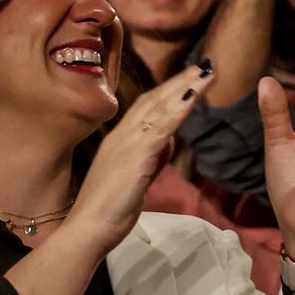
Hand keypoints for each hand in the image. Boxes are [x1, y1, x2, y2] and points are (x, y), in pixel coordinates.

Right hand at [68, 63, 214, 253]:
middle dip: (180, 81)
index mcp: (121, 141)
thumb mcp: (136, 177)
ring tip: (206, 71)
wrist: (88, 229)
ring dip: (184, 87)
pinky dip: (177, 109)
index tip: (190, 77)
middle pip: (154, 100)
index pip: (147, 107)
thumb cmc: (110, 208)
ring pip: (159, 108)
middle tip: (205, 64)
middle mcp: (122, 136)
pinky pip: (160, 128)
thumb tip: (167, 142)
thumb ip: (151, 158)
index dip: (169, 90)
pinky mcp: (134, 157)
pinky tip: (193, 96)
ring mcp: (126, 144)